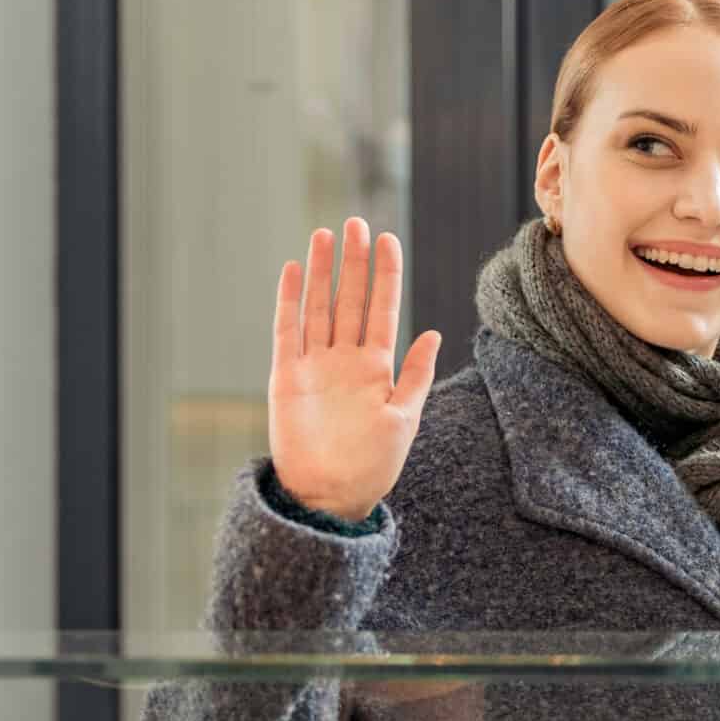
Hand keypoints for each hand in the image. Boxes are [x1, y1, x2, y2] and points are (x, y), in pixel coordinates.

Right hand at [267, 218, 444, 522]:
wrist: (328, 497)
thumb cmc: (371, 466)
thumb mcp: (403, 420)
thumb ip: (414, 375)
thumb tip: (433, 332)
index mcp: (376, 368)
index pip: (381, 309)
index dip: (384, 274)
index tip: (388, 240)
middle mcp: (344, 360)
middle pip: (348, 299)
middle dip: (353, 261)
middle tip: (356, 223)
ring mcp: (314, 365)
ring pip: (318, 307)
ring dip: (322, 271)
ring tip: (325, 234)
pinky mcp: (286, 376)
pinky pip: (287, 331)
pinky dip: (290, 301)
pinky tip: (295, 270)